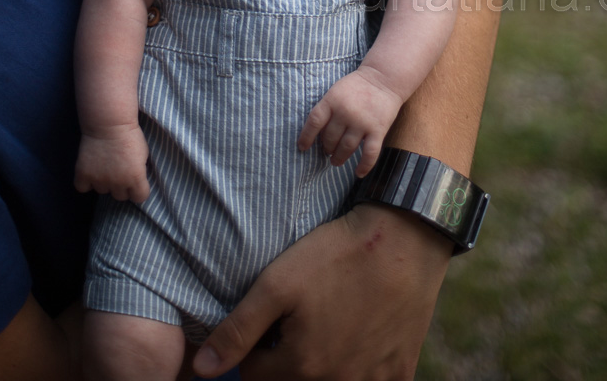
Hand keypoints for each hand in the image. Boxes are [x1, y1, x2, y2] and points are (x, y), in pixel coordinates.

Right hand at [74, 124, 150, 202]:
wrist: (109, 122)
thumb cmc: (130, 135)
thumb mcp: (143, 154)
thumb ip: (139, 171)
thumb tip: (135, 182)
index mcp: (136, 177)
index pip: (140, 198)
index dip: (138, 189)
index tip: (135, 181)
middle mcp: (118, 183)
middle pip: (120, 196)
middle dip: (121, 186)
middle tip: (118, 171)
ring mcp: (99, 180)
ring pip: (102, 191)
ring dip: (103, 182)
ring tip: (104, 166)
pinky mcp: (83, 174)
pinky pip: (83, 187)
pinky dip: (85, 182)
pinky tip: (90, 171)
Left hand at [192, 203, 452, 380]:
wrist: (405, 239)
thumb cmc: (337, 255)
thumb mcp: (278, 283)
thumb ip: (238, 329)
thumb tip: (202, 371)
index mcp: (301, 367)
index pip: (254, 373)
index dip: (255, 343)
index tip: (269, 315)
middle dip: (285, 356)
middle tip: (298, 316)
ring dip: (320, 364)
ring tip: (326, 321)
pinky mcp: (400, 373)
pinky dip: (361, 369)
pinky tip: (361, 336)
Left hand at [298, 67, 403, 175]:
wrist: (383, 78)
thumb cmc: (356, 86)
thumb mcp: (336, 91)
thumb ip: (327, 109)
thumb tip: (318, 134)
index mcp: (332, 100)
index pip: (314, 122)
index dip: (306, 136)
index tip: (302, 147)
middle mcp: (345, 112)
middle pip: (330, 138)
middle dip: (326, 148)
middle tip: (327, 151)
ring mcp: (362, 122)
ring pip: (346, 148)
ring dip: (339, 157)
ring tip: (336, 160)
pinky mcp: (378, 130)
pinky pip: (370, 153)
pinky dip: (364, 165)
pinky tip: (359, 173)